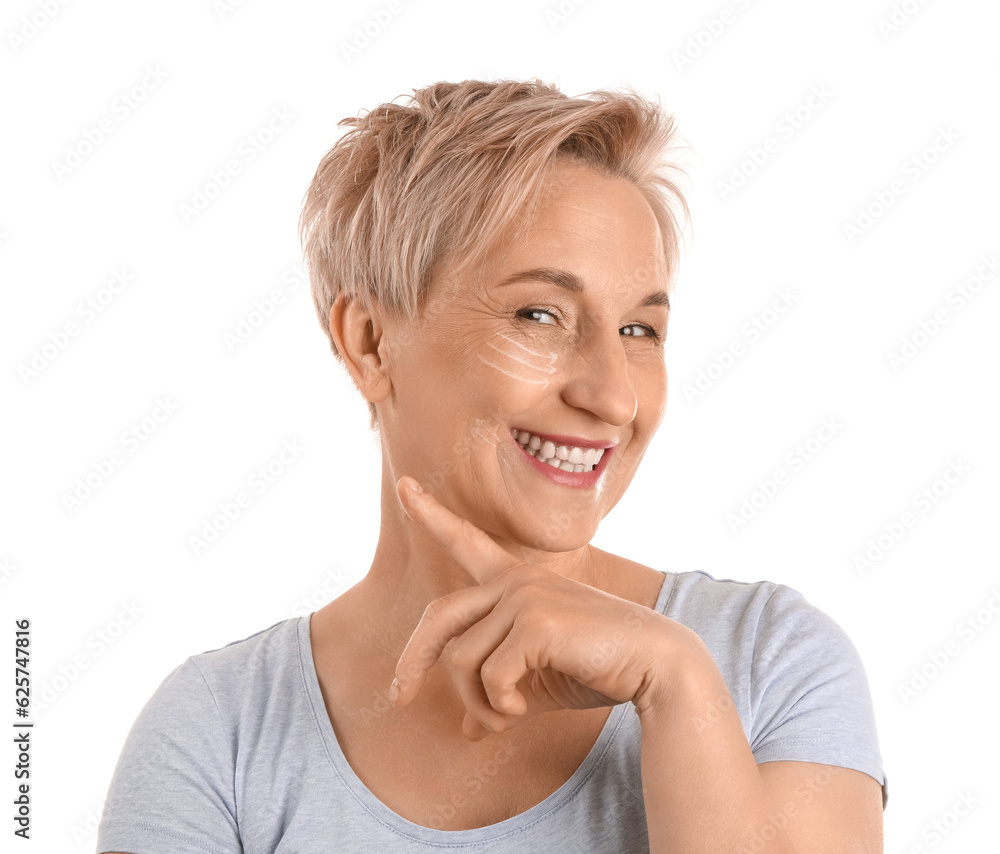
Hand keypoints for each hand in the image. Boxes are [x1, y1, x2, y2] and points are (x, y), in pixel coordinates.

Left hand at [389, 476, 669, 740]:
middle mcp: (516, 580)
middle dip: (411, 661)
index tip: (405, 485)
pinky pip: (489, 674)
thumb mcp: (536, 682)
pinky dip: (497, 705)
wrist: (655, 667)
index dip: (433, 514)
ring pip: (460, 659)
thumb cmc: (596, 669)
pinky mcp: (536, 620)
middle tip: (397, 698)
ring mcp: (525, 596)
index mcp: (516, 582)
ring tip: (505, 717)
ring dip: (476, 702)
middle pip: (438, 617)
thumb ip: (498, 693)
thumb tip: (466, 732)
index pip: (467, 541)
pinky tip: (521, 710)